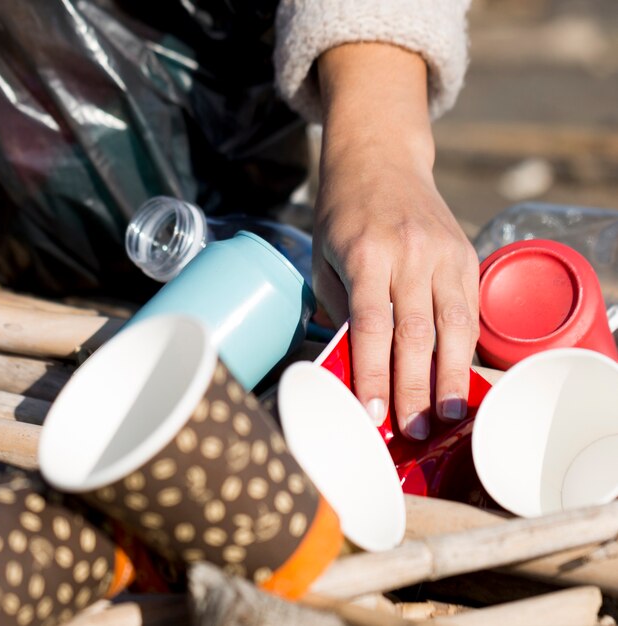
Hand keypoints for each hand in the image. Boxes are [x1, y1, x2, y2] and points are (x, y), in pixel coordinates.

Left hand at [314, 43, 478, 439]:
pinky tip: (460, 377)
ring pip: (454, 325)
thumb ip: (339, 306)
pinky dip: (465, 347)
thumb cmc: (343, 212)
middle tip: (415, 431)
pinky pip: (469, 308)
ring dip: (450, 377)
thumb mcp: (323, 255)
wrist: (380, 158)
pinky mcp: (465, 255)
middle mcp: (409, 253)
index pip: (371, 326)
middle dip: (415, 389)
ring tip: (447, 417)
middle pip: (416, 333)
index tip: (373, 414)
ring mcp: (443, 253)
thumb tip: (354, 362)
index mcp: (365, 253)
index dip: (373, 375)